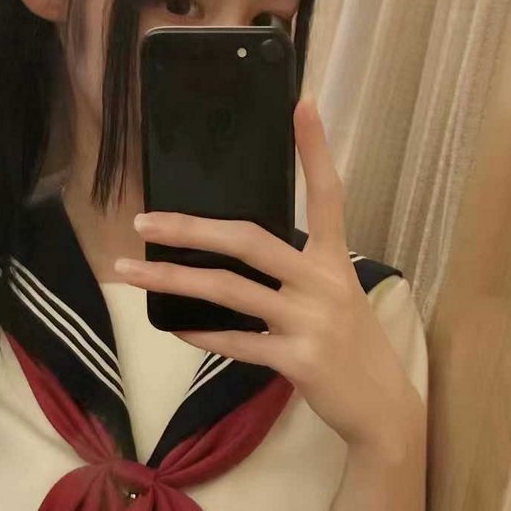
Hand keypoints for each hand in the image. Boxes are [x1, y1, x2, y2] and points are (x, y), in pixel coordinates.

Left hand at [115, 98, 423, 452]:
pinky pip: (235, 342)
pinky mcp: (297, 360)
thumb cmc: (351, 346)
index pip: (328, 193)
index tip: (300, 103)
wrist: (381, 407)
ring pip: (229, 290)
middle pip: (249, 240)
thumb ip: (298, 272)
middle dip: (190, 227)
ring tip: (129, 271)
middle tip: (143, 220)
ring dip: (171, 279)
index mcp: (336, 259)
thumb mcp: (336, 297)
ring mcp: (311, 321)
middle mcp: (324, 282)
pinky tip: (172, 325)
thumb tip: (236, 252)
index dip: (314, 148)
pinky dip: (199, 333)